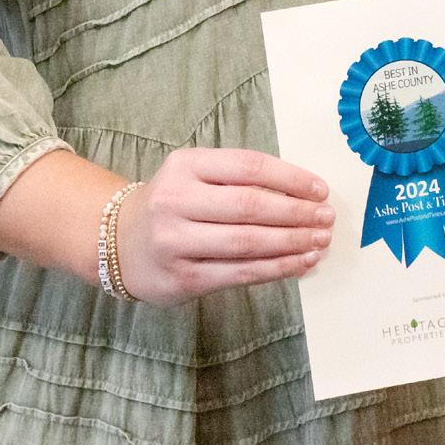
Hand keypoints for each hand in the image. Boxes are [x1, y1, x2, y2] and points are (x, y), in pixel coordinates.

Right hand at [115, 147, 334, 304]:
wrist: (118, 244)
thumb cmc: (173, 204)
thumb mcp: (194, 176)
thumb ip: (238, 179)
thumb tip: (302, 193)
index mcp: (185, 165)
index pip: (249, 166)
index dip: (290, 178)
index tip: (320, 190)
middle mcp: (176, 200)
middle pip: (250, 206)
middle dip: (296, 213)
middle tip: (326, 219)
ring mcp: (175, 242)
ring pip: (247, 243)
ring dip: (291, 244)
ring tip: (319, 242)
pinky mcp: (181, 279)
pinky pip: (239, 274)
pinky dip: (275, 269)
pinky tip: (299, 264)